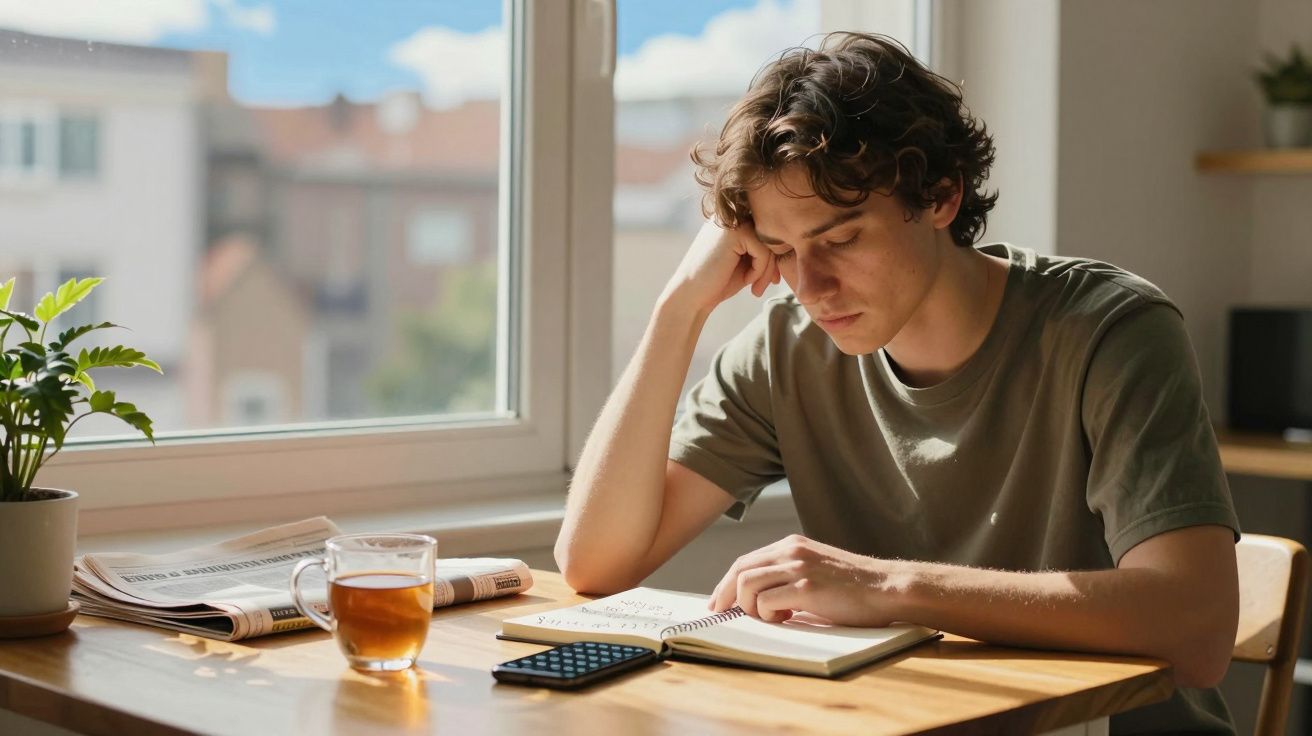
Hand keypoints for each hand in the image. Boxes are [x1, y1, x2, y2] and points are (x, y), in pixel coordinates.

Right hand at [659, 220, 779, 315]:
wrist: (690, 296)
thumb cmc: (717, 283)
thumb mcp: (746, 264)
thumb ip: (764, 251)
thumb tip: (794, 244)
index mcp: (732, 220)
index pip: (766, 232)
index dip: (772, 257)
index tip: (771, 279)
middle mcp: (731, 215)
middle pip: (770, 235)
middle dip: (773, 264)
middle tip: (764, 287)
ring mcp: (731, 220)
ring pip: (769, 243)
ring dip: (768, 270)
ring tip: (757, 288)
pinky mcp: (733, 232)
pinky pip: (763, 251)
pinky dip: (760, 271)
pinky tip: (748, 283)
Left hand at [708, 534, 904, 626]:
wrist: (888, 589)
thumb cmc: (855, 588)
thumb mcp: (816, 571)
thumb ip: (789, 578)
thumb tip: (758, 600)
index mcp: (792, 546)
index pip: (746, 560)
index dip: (726, 582)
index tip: (718, 602)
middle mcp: (791, 551)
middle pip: (740, 569)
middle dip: (725, 594)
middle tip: (720, 614)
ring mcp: (799, 567)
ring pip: (748, 584)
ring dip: (749, 606)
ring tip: (770, 617)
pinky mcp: (807, 588)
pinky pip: (766, 601)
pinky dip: (766, 614)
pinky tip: (785, 618)